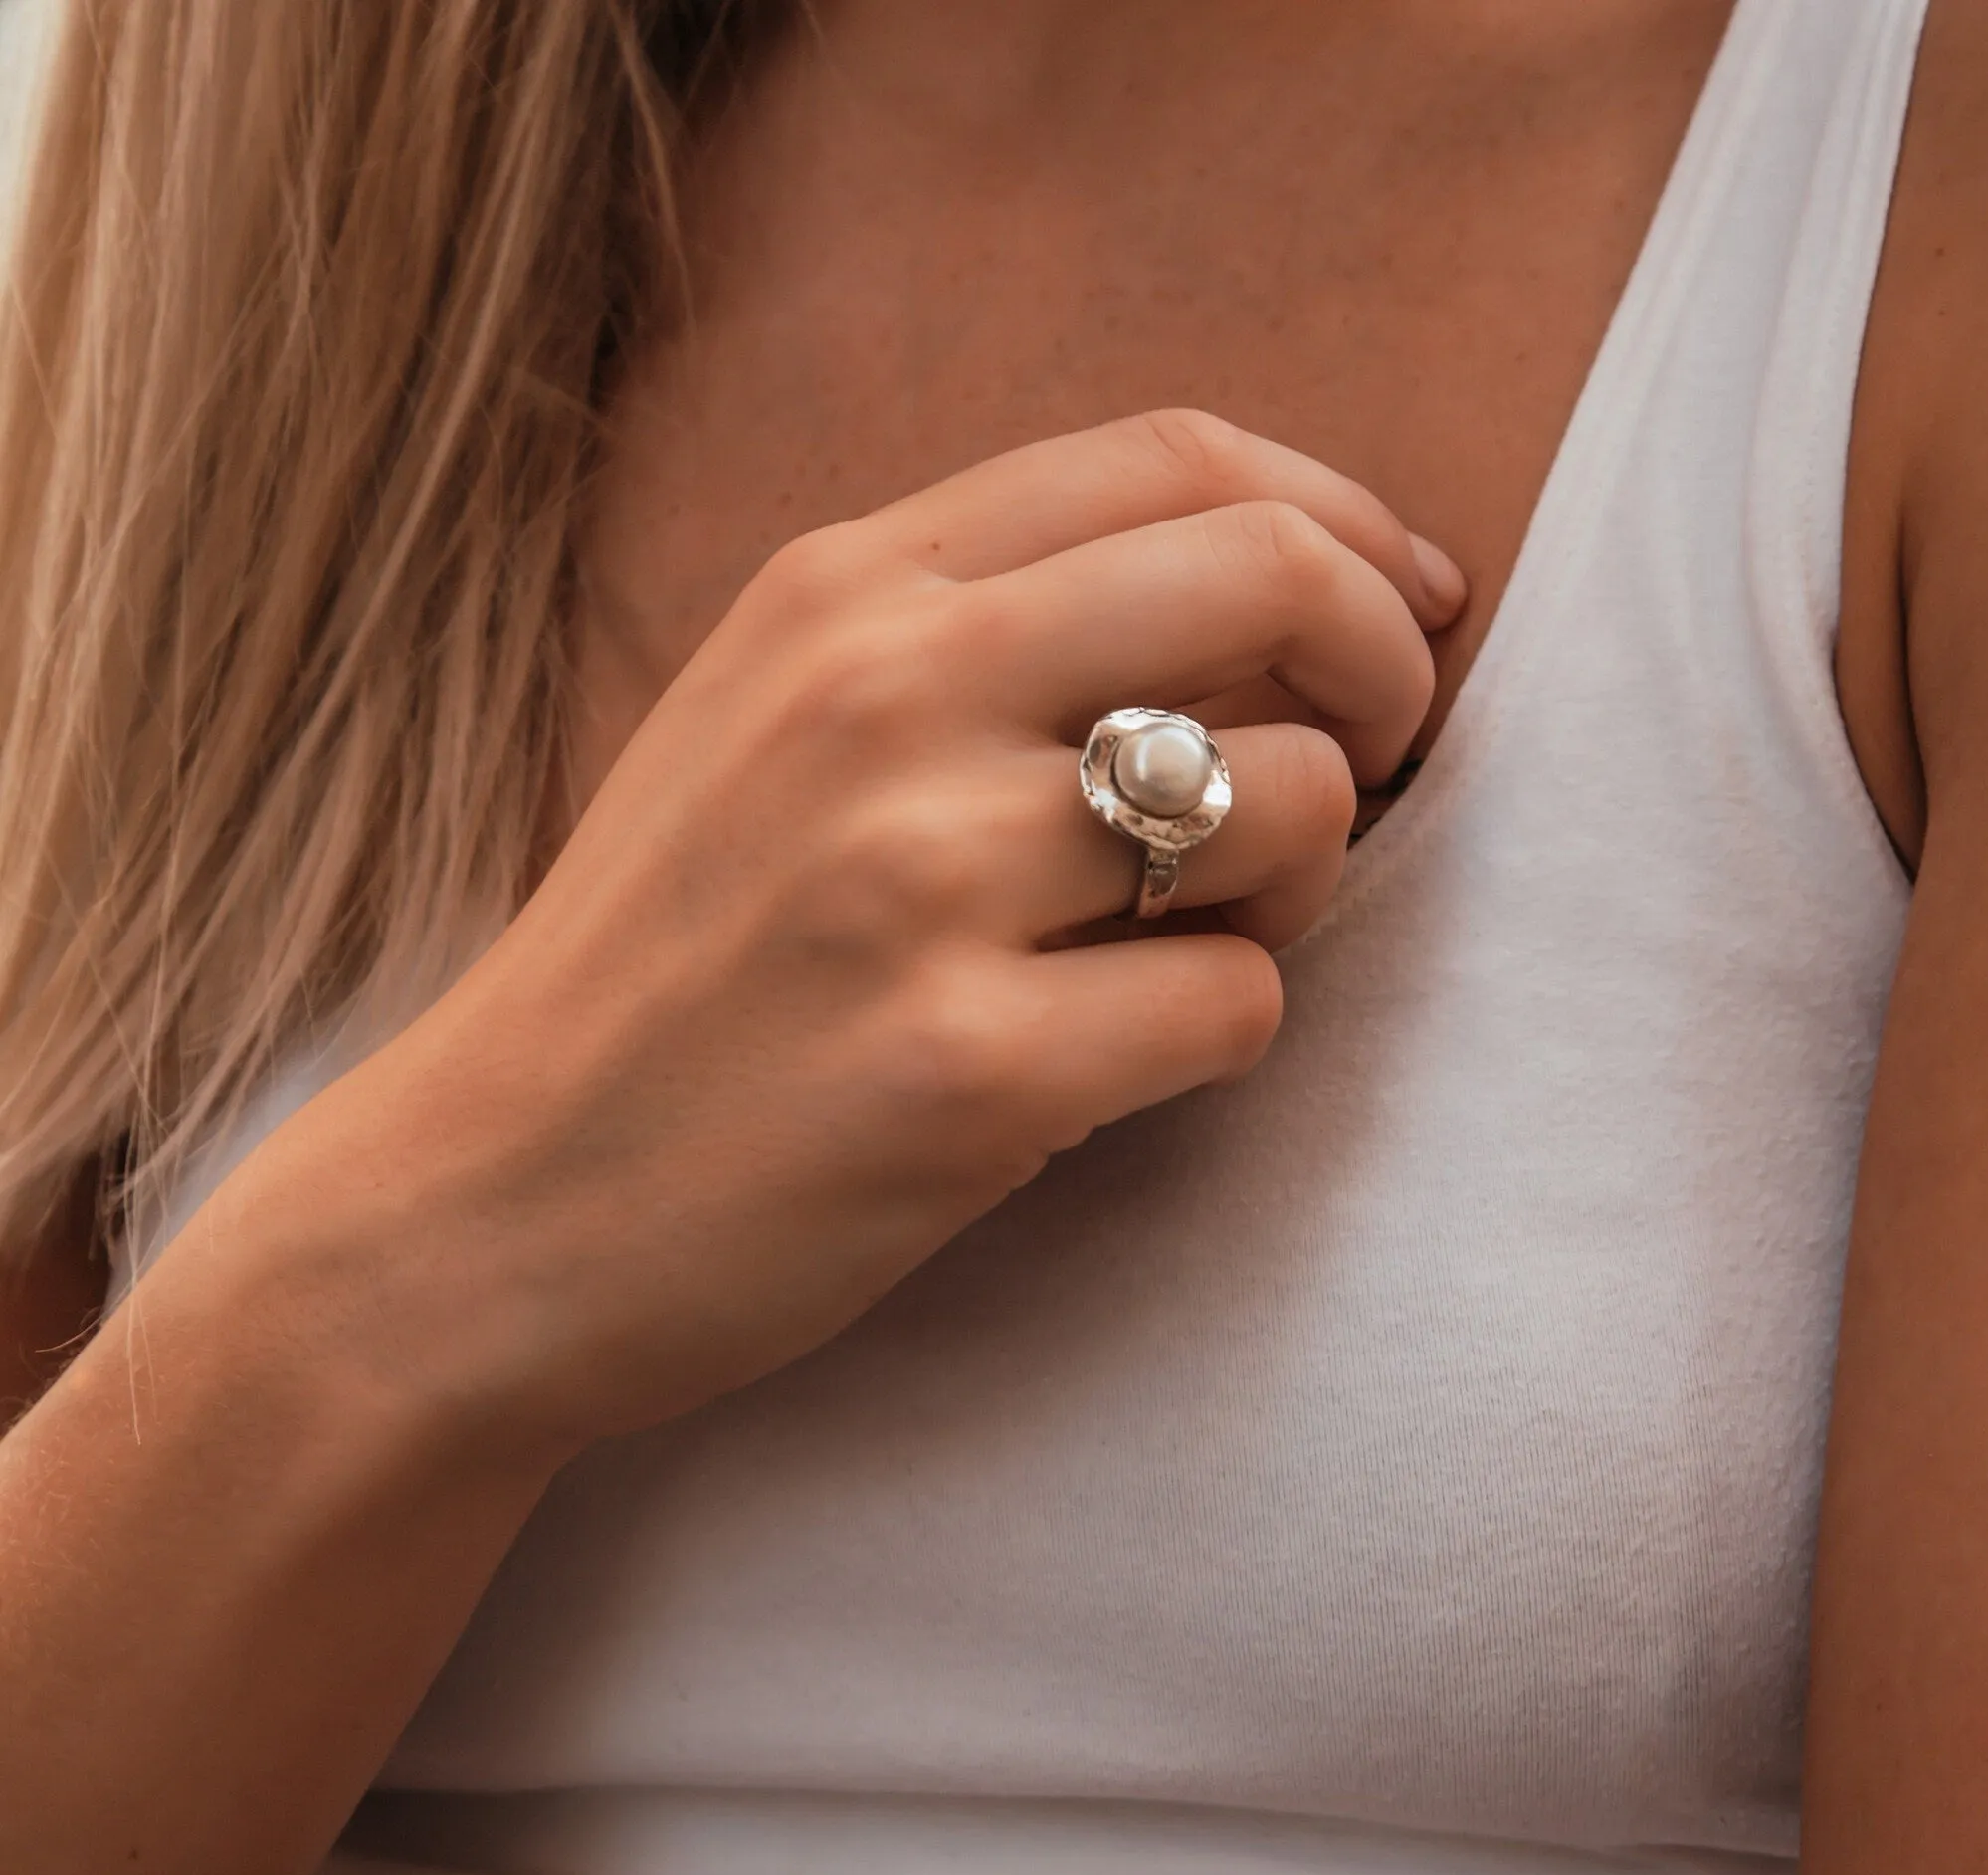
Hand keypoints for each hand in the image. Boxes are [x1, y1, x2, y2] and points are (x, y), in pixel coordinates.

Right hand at [190, 410, 1461, 1461]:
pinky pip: (1237, 1005)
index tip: (1401, 602)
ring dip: (1303, 879)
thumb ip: (974, 637)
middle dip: (1388, 665)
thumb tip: (1262, 597)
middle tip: (1382, 757)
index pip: (1175, 457)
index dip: (1342, 518)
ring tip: (1199, 934)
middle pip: (1275, 579)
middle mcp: (882, 698)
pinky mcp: (966, 1073)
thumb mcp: (765, 728)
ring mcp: (919, 883)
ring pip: (1293, 801)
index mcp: (841, 594)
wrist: (487, 1205)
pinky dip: (1219, 1032)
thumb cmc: (663, 971)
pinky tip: (1112, 1061)